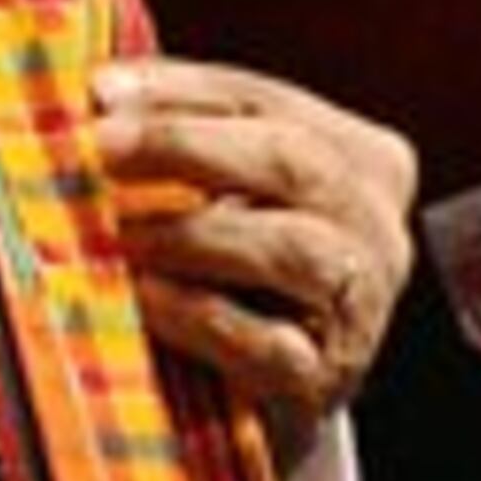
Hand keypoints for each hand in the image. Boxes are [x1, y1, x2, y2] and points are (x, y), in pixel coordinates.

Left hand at [91, 56, 418, 437]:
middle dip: (188, 146)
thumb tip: (106, 90)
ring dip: (194, 232)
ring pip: (293, 248)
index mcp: (364, 158)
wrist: (282, 390)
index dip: (185, 92)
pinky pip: (269, 343)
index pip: (270, 102)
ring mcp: (363, 302)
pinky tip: (148, 299)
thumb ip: (188, 132)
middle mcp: (378, 224)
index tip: (102, 93)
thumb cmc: (245, 272)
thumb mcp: (235, 190)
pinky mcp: (327, 377)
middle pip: (292, 160)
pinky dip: (203, 315)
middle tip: (104, 149)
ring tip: (120, 231)